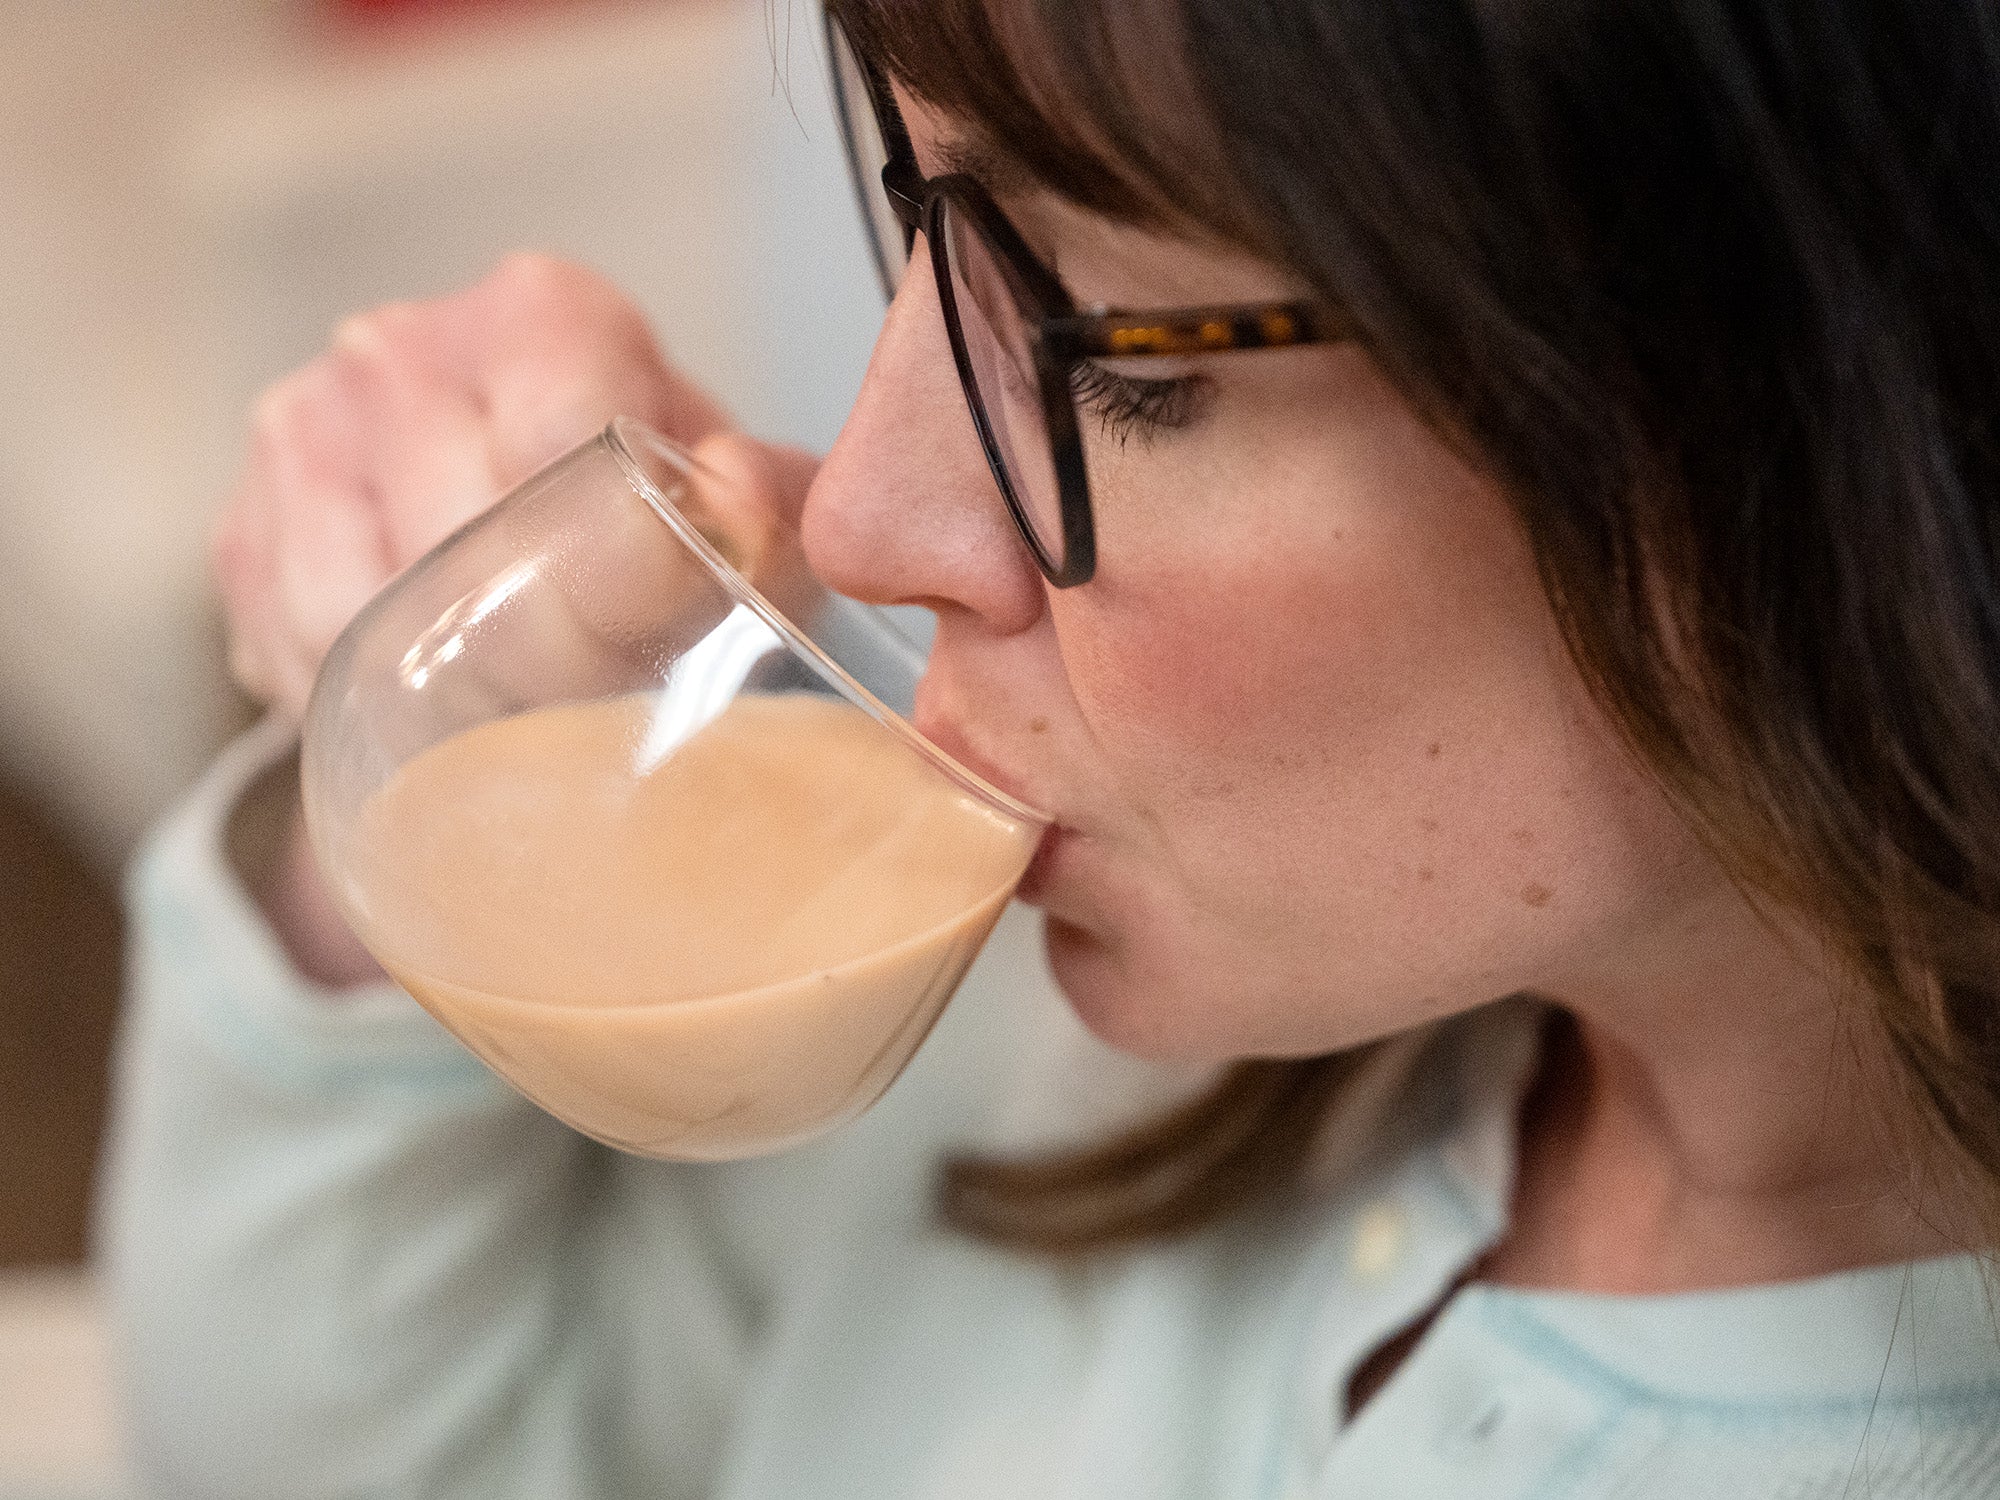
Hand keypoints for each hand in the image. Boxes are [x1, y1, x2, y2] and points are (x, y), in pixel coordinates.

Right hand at [211, 253, 820, 986]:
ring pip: (363, 613)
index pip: (562, 446)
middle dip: (543, 655)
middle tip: (599, 707)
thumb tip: (728, 492)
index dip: (612, 576)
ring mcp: (304, 433)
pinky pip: (297, 652)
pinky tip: (438, 705)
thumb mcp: (751, 515)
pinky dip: (373, 705)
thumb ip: (768, 501)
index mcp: (543, 317)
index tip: (651, 647)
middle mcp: (403, 351)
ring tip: (525, 716)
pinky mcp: (242, 530)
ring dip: (448, 692)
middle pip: (460, 539)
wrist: (534, 539)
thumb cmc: (660, 521)